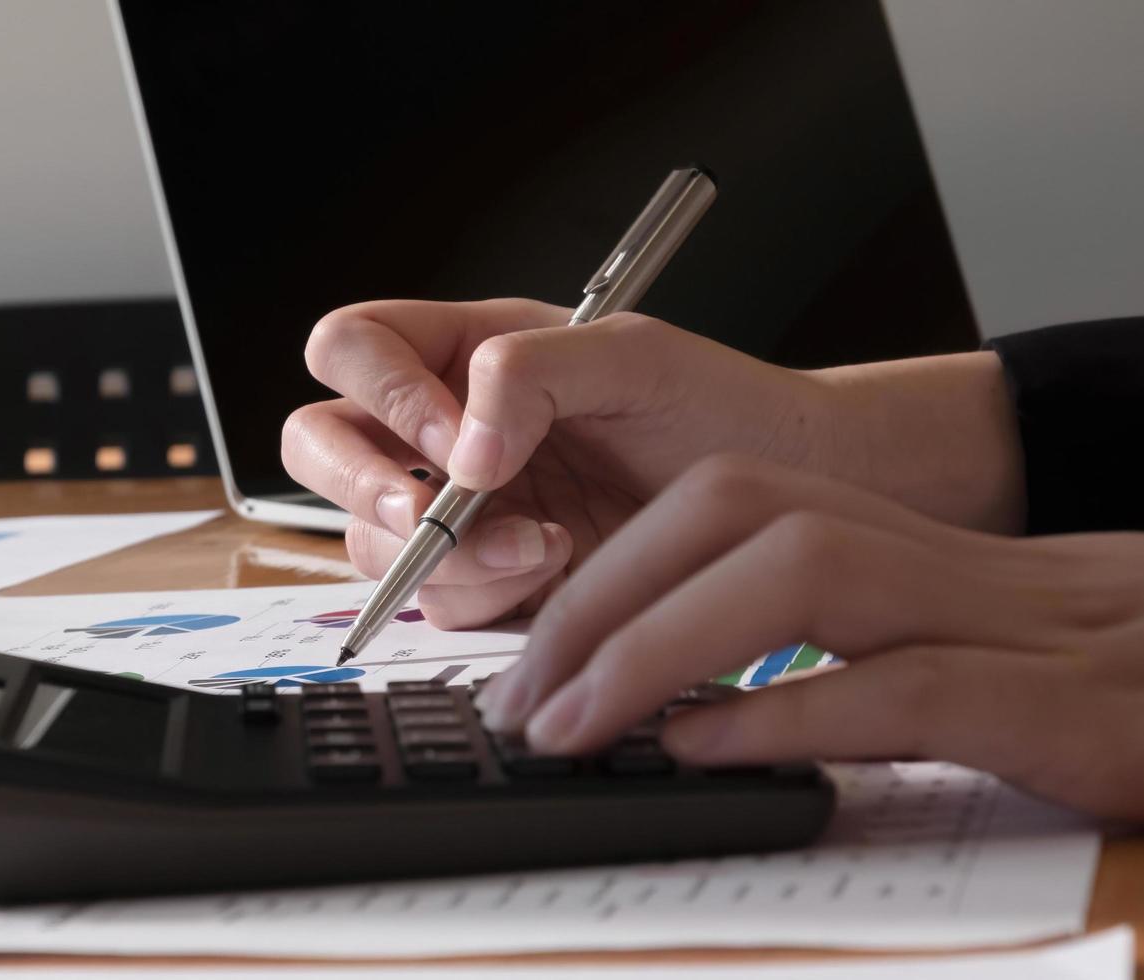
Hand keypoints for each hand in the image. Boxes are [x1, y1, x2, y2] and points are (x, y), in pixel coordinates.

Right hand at [284, 299, 1024, 629]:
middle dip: (363, 486)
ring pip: (370, 537)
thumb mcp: (632, 356)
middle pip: (317, 446)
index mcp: (457, 350)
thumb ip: (529, 374)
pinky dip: (484, 594)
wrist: (783, 495)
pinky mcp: (483, 581)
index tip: (453, 435)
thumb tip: (460, 451)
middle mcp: (437, 429)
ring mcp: (453, 510)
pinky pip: (433, 599)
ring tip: (545, 542)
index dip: (378, 391)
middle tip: (431, 513)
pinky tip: (557, 567)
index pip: (349, 348)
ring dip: (445, 553)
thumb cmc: (716, 407)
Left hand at [476, 454, 1143, 819]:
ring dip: (661, 646)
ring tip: (574, 723)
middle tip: (519, 698)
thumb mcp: (935, 644)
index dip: (608, 569)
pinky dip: (789, 710)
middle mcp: (939, 559)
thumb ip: (814, 647)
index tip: (527, 654)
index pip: (719, 504)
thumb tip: (669, 698)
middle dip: (602, 602)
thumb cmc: (1074, 682)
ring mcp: (1005, 622)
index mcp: (899, 541)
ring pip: (803, 573)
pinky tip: (703, 747)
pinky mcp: (1062, 705)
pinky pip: (907, 685)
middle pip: (736, 515)